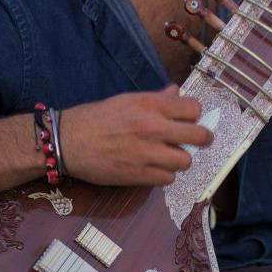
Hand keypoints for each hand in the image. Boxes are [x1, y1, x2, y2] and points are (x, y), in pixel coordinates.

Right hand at [58, 85, 213, 185]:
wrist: (69, 141)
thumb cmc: (97, 117)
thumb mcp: (127, 99)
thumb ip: (156, 98)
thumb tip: (177, 92)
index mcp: (150, 105)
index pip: (193, 108)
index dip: (194, 114)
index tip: (190, 118)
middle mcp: (153, 127)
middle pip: (198, 136)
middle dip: (202, 138)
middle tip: (200, 140)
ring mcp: (147, 153)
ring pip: (186, 161)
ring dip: (180, 159)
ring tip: (169, 155)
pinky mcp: (139, 175)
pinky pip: (168, 179)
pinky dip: (164, 174)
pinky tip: (155, 168)